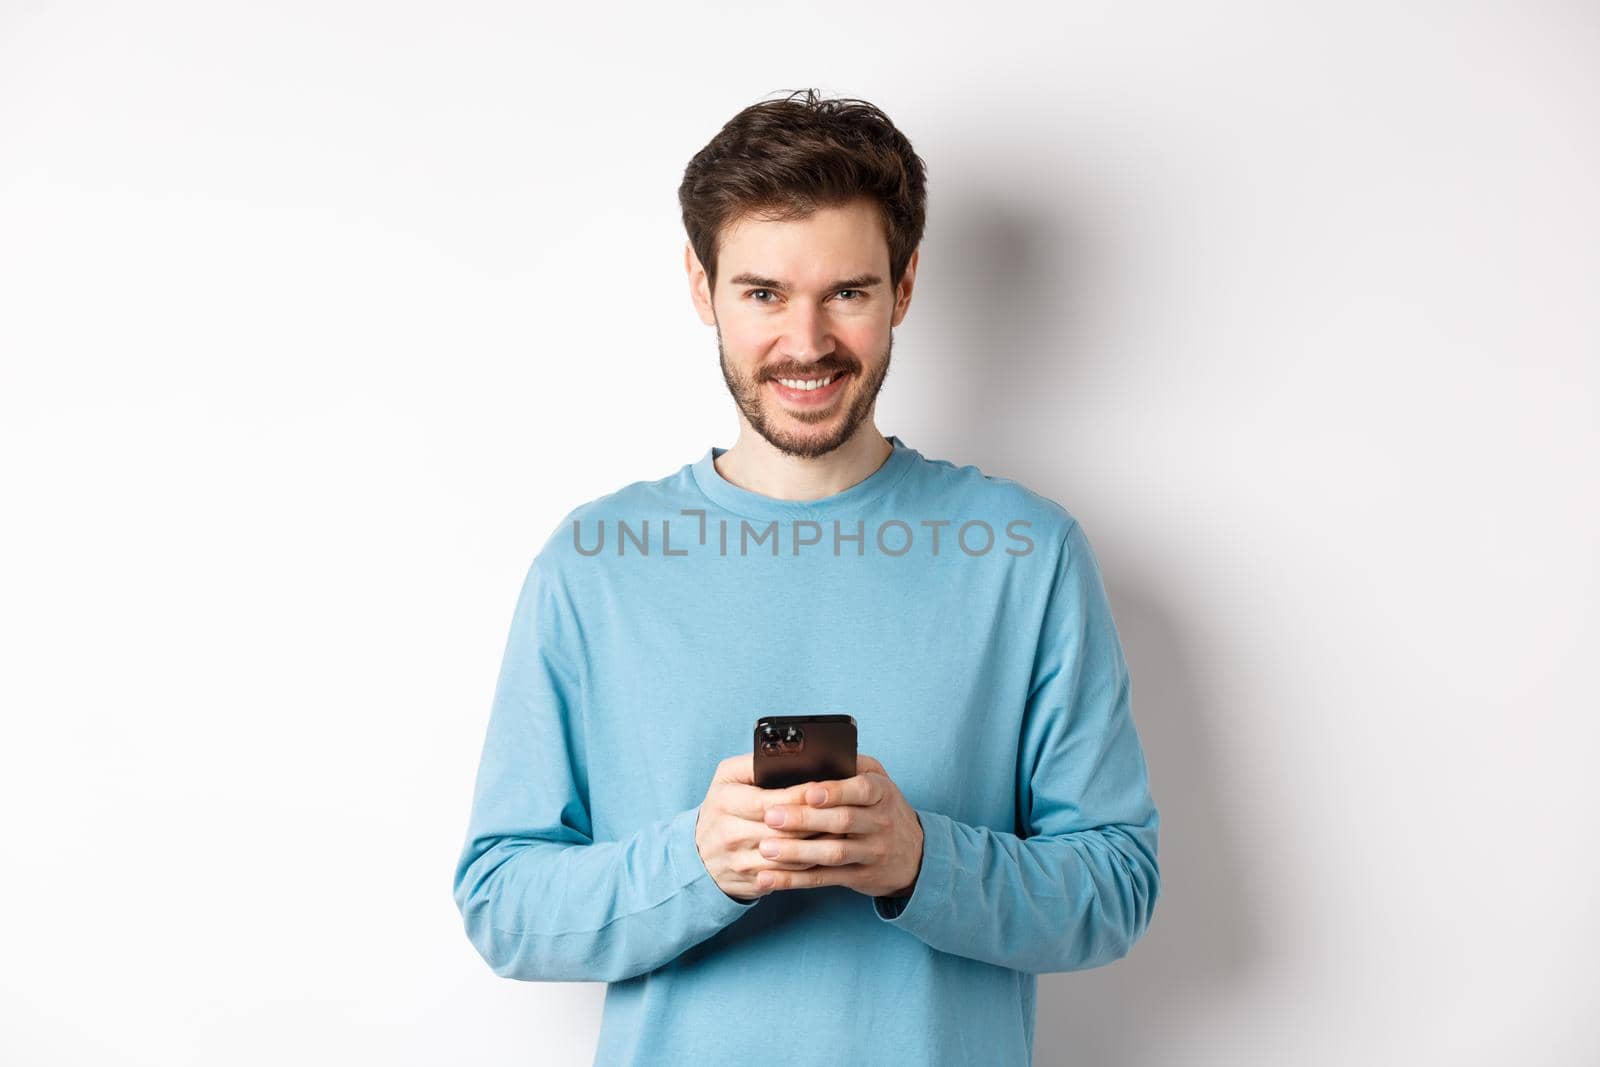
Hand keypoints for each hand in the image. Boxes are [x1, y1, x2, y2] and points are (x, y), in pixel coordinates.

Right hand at [694, 754, 842, 900]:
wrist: (698, 856)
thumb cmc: (722, 807)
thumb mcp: (727, 778)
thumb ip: (754, 763)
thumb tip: (788, 753)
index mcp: (726, 801)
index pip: (773, 800)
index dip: (804, 796)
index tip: (830, 789)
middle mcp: (730, 833)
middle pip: (786, 830)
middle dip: (819, 822)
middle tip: (848, 812)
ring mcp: (740, 862)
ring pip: (791, 857)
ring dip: (820, 846)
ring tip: (844, 833)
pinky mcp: (751, 883)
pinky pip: (788, 877)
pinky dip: (811, 867)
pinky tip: (828, 855)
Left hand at [753, 754, 923, 899]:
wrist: (915, 855)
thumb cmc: (883, 808)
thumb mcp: (879, 780)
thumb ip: (852, 766)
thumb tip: (814, 753)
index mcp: (882, 793)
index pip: (862, 790)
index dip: (835, 791)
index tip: (808, 792)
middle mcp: (880, 822)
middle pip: (842, 821)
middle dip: (804, 819)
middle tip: (770, 816)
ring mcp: (872, 852)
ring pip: (832, 853)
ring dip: (796, 852)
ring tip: (766, 848)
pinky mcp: (859, 877)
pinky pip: (824, 879)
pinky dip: (795, 880)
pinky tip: (769, 878)